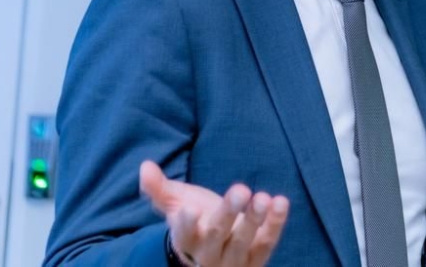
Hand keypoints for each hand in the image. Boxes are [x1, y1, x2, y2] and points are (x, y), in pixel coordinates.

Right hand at [139, 160, 289, 266]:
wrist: (213, 250)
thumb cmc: (194, 222)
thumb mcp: (175, 204)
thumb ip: (159, 188)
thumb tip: (145, 166)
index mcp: (186, 240)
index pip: (184, 234)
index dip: (186, 223)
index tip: (189, 208)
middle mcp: (207, 255)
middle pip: (217, 235)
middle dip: (228, 213)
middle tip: (240, 189)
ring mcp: (232, 261)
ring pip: (242, 243)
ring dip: (254, 220)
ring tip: (262, 197)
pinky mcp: (255, 261)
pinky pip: (266, 244)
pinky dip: (275, 224)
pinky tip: (280, 202)